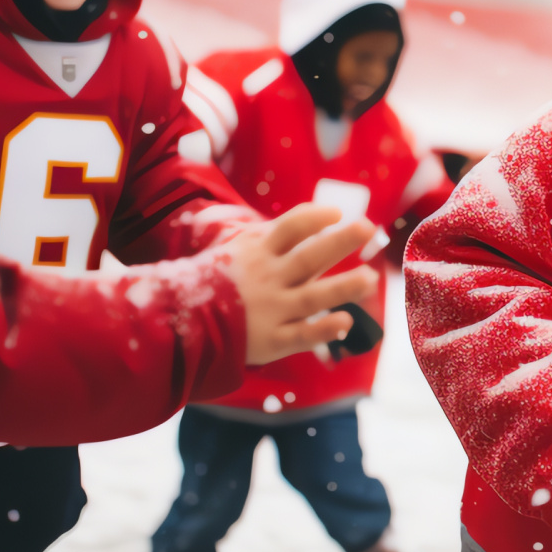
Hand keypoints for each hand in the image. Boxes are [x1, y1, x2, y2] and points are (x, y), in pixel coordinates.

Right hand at [215, 204, 379, 365]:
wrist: (181, 320)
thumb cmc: (221, 281)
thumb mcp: (240, 250)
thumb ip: (275, 238)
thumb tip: (318, 217)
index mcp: (258, 252)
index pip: (289, 228)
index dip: (313, 218)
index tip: (338, 212)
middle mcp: (267, 278)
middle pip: (308, 257)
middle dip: (338, 242)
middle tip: (367, 228)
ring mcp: (270, 309)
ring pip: (312, 297)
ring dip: (343, 287)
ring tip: (370, 278)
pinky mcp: (272, 339)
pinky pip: (302, 334)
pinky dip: (324, 329)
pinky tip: (346, 321)